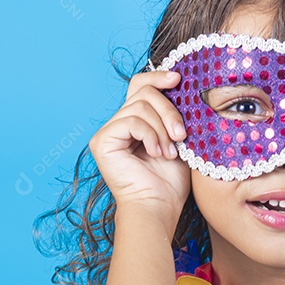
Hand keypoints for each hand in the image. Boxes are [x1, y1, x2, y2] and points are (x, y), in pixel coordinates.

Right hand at [88, 69, 191, 223]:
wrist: (159, 208)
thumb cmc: (170, 182)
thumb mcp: (179, 140)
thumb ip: (175, 114)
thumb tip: (181, 84)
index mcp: (137, 121)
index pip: (141, 85)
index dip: (158, 77)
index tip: (179, 79)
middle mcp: (119, 124)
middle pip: (143, 91)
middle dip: (168, 109)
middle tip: (181, 134)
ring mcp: (108, 132)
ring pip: (140, 105)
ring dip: (162, 128)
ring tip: (170, 152)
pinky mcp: (102, 141)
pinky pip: (130, 120)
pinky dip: (150, 135)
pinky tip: (156, 153)